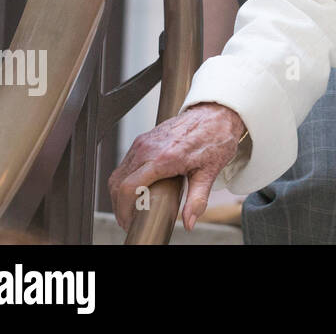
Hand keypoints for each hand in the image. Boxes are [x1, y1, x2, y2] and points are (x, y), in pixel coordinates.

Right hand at [108, 103, 246, 231]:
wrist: (217, 113)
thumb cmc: (215, 138)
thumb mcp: (209, 172)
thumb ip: (197, 199)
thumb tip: (190, 221)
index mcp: (164, 157)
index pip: (129, 188)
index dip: (124, 209)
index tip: (129, 222)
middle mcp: (148, 148)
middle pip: (118, 183)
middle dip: (119, 205)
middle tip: (128, 220)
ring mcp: (144, 142)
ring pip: (119, 173)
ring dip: (119, 193)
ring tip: (130, 208)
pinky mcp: (143, 139)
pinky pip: (126, 163)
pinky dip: (124, 179)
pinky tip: (134, 190)